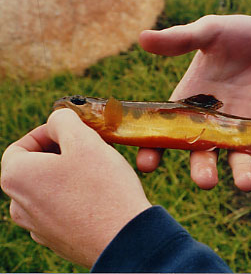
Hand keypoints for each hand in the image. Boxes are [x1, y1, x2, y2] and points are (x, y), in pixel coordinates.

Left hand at [1, 109, 150, 268]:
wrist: (125, 239)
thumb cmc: (104, 189)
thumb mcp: (84, 140)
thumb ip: (63, 120)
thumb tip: (57, 120)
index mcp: (16, 177)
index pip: (22, 144)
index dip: (48, 132)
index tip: (73, 130)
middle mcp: (19, 204)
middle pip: (36, 166)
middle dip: (62, 152)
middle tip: (91, 147)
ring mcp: (37, 226)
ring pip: (50, 188)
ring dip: (70, 174)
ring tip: (98, 171)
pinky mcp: (57, 239)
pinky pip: (62, 209)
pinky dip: (76, 197)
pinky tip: (100, 195)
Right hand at [137, 15, 250, 190]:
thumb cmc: (235, 36)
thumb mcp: (209, 32)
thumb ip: (180, 38)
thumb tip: (142, 36)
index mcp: (191, 105)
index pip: (167, 132)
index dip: (155, 149)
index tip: (147, 164)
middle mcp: (214, 123)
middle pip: (204, 154)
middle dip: (203, 170)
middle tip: (206, 181)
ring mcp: (243, 128)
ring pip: (240, 156)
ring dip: (245, 171)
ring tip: (247, 183)